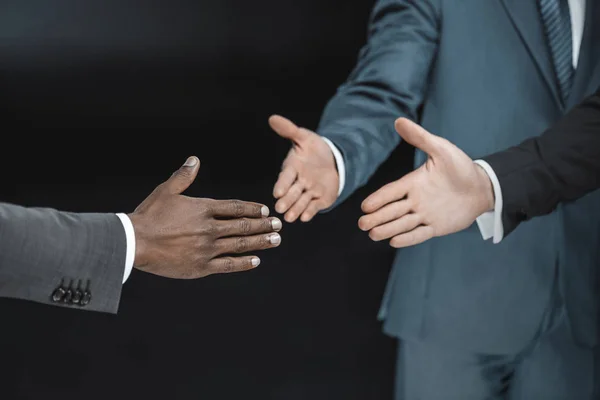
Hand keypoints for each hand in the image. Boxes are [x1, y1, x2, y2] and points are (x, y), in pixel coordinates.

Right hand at [129, 156, 282, 278]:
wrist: (134, 242)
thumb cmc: (149, 215)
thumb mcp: (166, 191)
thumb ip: (184, 177)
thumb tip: (195, 160)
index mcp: (203, 208)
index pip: (235, 208)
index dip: (252, 209)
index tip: (266, 210)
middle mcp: (209, 228)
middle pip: (243, 226)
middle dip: (263, 225)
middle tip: (279, 225)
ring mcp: (207, 248)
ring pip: (240, 244)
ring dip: (260, 242)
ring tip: (275, 240)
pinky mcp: (201, 266)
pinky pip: (228, 265)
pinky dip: (244, 262)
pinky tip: (256, 260)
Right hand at [269, 115, 338, 221]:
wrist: (331, 160)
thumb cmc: (314, 149)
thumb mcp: (304, 137)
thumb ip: (289, 130)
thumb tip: (272, 118)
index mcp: (292, 168)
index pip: (285, 177)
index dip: (282, 184)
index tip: (277, 192)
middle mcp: (298, 182)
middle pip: (291, 193)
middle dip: (286, 201)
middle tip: (280, 208)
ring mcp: (308, 192)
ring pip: (301, 202)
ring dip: (295, 209)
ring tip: (290, 217)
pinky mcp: (319, 200)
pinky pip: (313, 206)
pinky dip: (309, 212)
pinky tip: (305, 217)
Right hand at [358, 118, 494, 247]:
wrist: (482, 187)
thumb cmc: (461, 166)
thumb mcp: (441, 149)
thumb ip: (420, 138)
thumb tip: (398, 121)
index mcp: (413, 182)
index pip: (391, 191)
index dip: (378, 199)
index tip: (365, 206)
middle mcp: (415, 199)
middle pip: (391, 210)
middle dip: (377, 218)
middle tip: (362, 224)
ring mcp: (424, 214)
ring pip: (402, 224)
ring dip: (388, 229)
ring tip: (373, 235)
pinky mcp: (435, 227)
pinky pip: (419, 234)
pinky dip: (407, 238)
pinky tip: (393, 242)